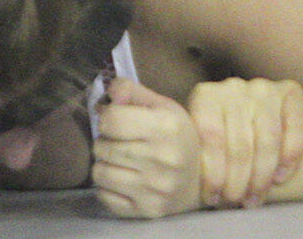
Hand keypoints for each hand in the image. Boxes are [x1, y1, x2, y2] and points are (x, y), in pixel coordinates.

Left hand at [91, 78, 201, 217]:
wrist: (202, 181)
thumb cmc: (177, 137)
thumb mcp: (163, 106)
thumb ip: (132, 91)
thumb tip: (107, 92)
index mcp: (167, 128)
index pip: (111, 120)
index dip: (108, 117)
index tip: (116, 121)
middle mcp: (163, 159)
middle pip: (102, 147)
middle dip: (105, 141)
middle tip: (119, 142)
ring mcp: (155, 189)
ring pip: (100, 173)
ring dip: (104, 164)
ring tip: (120, 161)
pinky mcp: (148, 210)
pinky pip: (105, 196)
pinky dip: (107, 187)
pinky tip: (124, 180)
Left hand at [187, 77, 302, 208]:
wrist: (255, 111)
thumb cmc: (221, 134)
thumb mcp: (201, 137)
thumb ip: (199, 151)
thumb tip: (190, 184)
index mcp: (206, 95)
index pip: (211, 137)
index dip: (213, 173)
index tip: (214, 198)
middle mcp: (234, 87)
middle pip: (240, 143)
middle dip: (238, 180)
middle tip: (236, 201)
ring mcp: (263, 88)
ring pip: (267, 140)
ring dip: (262, 176)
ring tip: (255, 197)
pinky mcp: (291, 92)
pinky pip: (295, 129)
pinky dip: (290, 157)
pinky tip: (280, 178)